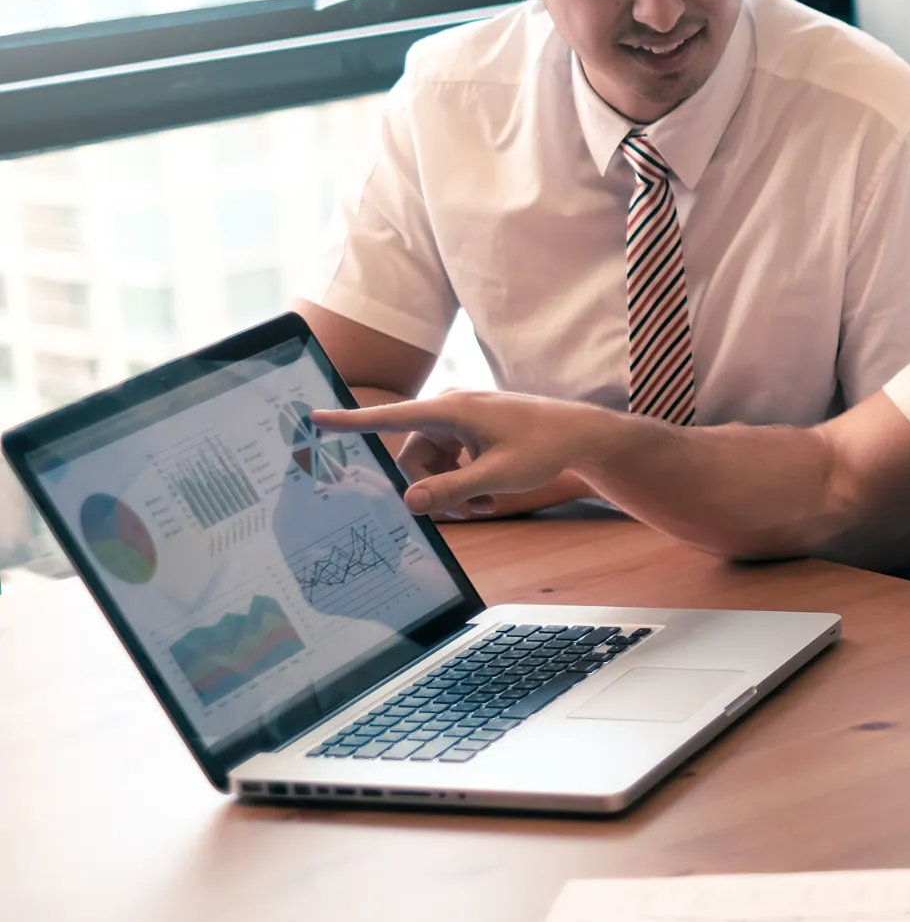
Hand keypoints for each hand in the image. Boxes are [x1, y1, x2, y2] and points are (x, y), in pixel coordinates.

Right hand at [313, 391, 625, 517]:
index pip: (390, 417)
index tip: (314, 417)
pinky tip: (489, 496)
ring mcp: (461, 420)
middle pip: (414, 458)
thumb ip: (451, 490)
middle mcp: (450, 410)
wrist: (582, 434)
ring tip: (484, 505)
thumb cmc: (544, 447)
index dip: (350, 421)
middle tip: (466, 511)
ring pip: (432, 465)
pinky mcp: (472, 431)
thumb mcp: (496, 476)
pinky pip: (450, 462)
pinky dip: (464, 481)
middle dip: (433, 488)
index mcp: (451, 410)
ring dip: (451, 489)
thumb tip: (408, 501)